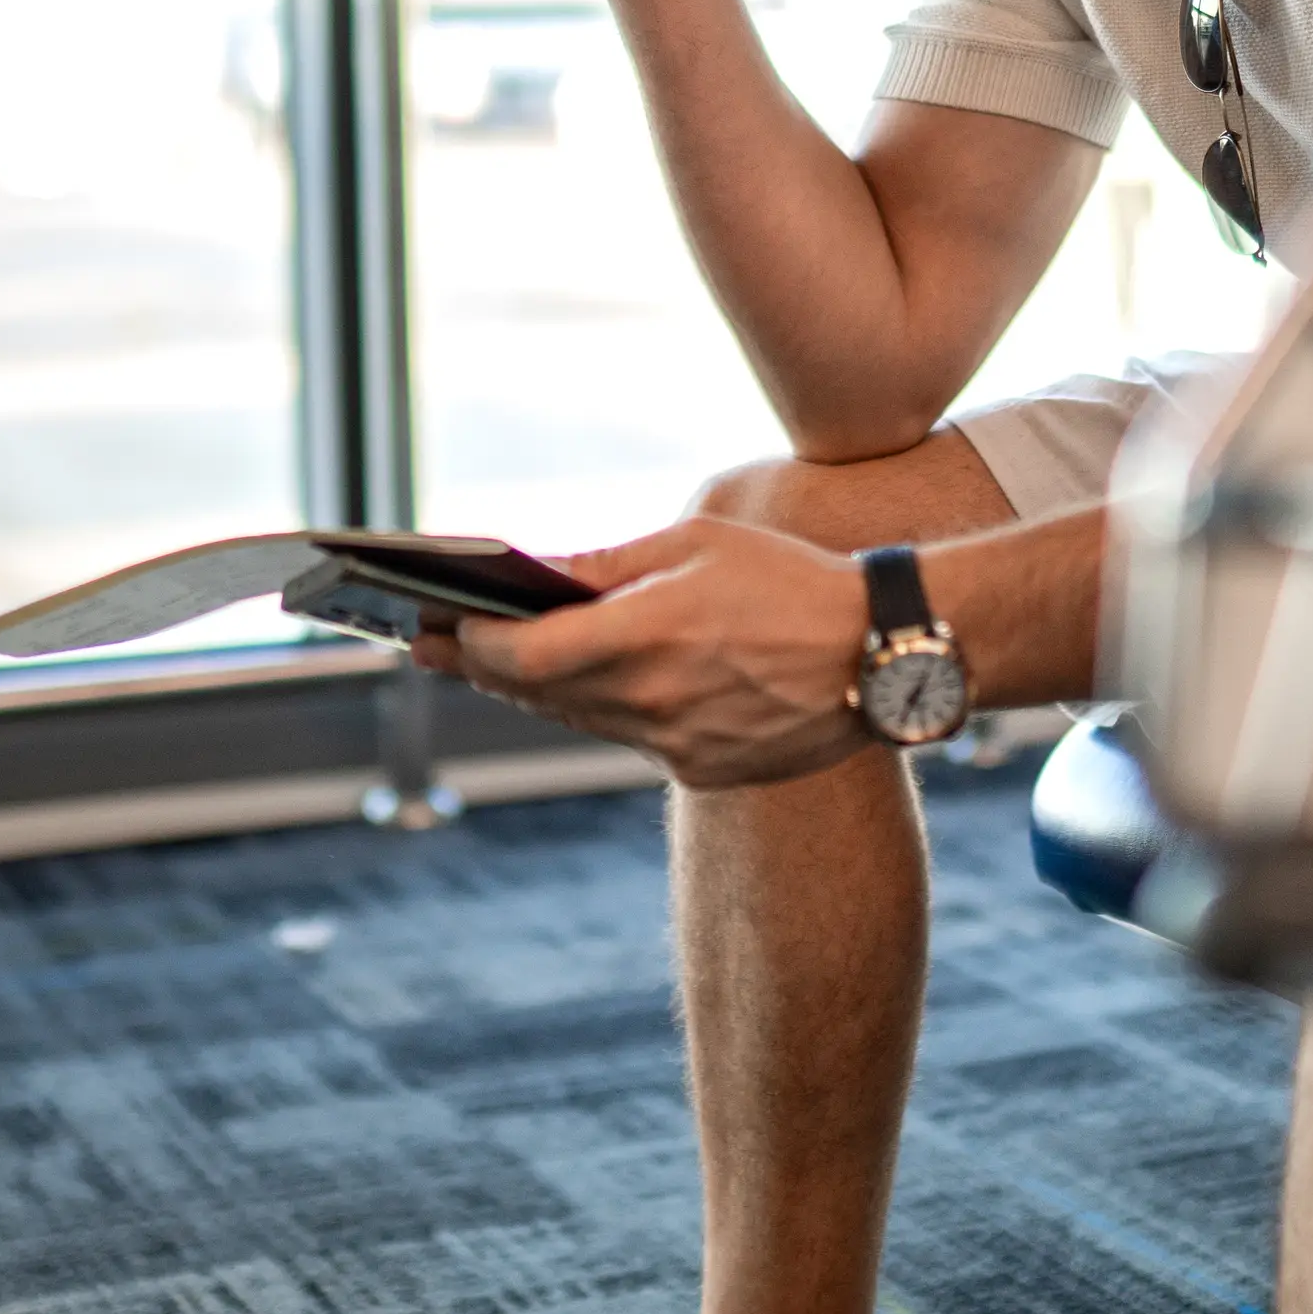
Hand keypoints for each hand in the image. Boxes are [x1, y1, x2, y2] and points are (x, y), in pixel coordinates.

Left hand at [416, 515, 875, 788]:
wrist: (880, 654)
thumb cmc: (789, 580)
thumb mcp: (695, 545)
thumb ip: (607, 565)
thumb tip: (535, 573)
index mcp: (644, 638)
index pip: (522, 655)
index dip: (472, 643)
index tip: (437, 624)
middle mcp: (650, 702)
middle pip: (537, 693)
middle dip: (482, 667)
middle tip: (432, 646)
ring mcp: (676, 745)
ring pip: (580, 718)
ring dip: (535, 690)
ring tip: (497, 663)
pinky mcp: (704, 768)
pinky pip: (632, 736)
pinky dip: (605, 707)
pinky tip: (592, 682)